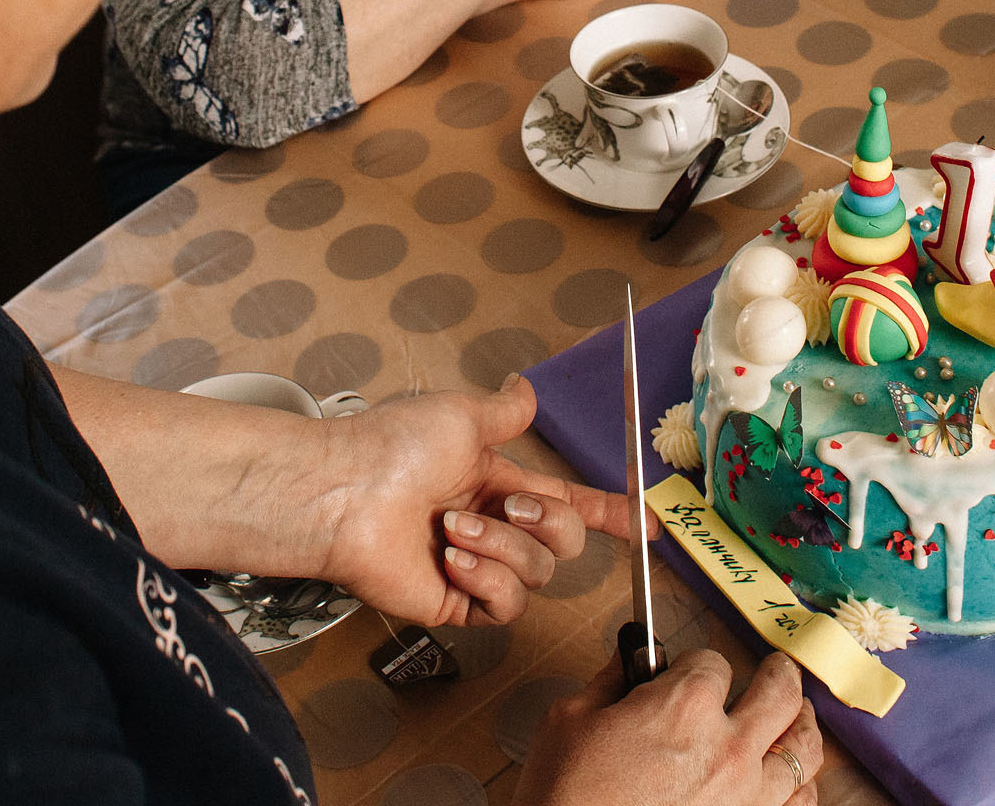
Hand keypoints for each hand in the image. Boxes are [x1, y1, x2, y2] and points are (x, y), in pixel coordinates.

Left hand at [306, 375, 638, 625]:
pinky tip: (453, 560)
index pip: (567, 502)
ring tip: (453, 529)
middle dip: (547, 522)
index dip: (609, 514)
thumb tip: (525, 390)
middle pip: (565, 543)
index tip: (649, 527)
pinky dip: (488, 579)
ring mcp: (476, 568)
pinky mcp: (458, 603)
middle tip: (506, 504)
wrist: (346, 492)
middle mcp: (492, 526)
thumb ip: (503, 412)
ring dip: (502, 546)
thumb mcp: (460, 415)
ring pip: (539, 574)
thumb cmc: (393, 447)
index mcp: (497, 483)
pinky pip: (507, 604)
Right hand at [516, 650, 822, 805]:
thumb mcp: (569, 719)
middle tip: (776, 669)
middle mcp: (728, 747)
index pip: (712, 662)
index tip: (689, 671)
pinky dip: (801, 783)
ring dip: (801, 724)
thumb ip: (608, 682)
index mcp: (683, 707)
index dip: (696, 663)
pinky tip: (792, 776)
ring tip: (798, 715)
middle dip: (777, 673)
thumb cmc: (566, 794)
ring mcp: (748, 796)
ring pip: (803, 748)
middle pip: (780, 692)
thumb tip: (626, 661)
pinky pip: (801, 802)